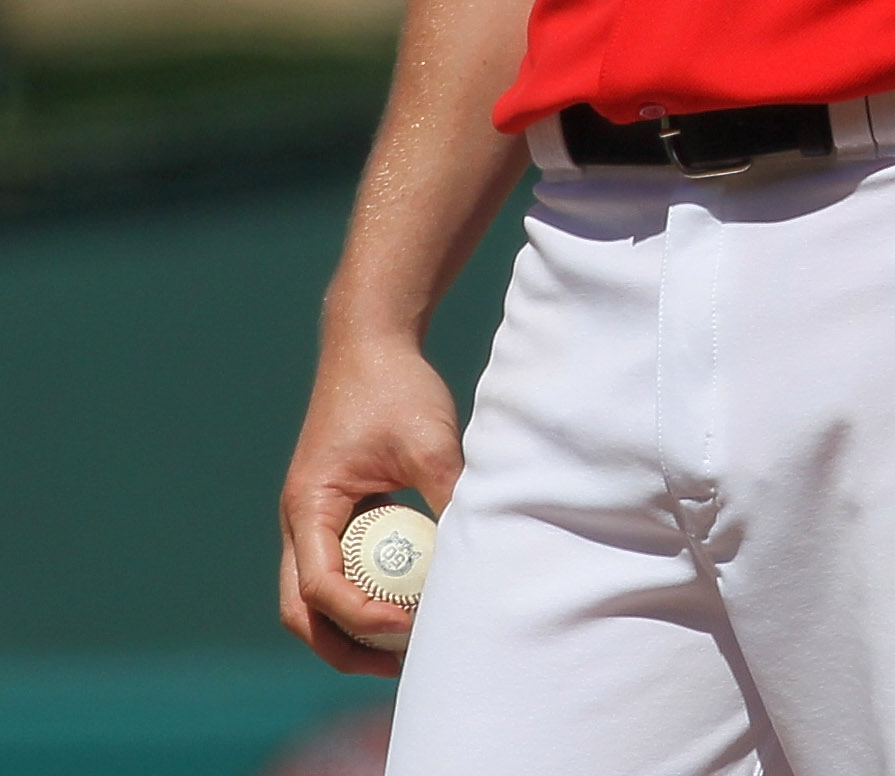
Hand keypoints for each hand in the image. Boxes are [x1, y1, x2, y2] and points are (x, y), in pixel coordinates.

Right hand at [279, 335, 462, 673]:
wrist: (371, 341)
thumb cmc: (396, 386)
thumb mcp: (429, 441)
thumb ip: (449, 496)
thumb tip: (482, 550)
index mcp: (309, 505)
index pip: (319, 587)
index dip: (361, 617)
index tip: (408, 625)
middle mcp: (299, 519)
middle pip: (301, 610)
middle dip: (344, 645)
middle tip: (400, 666)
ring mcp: (312, 517)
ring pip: (313, 597)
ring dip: (351, 627)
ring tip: (408, 645)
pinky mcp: (332, 510)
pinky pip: (336, 569)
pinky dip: (362, 594)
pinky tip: (408, 598)